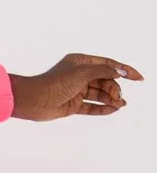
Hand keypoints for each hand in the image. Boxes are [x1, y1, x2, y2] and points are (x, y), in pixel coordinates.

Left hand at [9, 54, 141, 120]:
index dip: (124, 70)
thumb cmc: (54, 83)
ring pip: (99, 94)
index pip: (108, 64)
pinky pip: (91, 106)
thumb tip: (121, 70)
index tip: (139, 78)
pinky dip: (102, 108)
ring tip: (121, 104)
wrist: (33, 100)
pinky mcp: (72, 105)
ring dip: (111, 99)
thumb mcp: (82, 73)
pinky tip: (113, 110)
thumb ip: (104, 71)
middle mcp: (79, 75)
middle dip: (115, 88)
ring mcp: (76, 90)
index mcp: (81, 62)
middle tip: (119, 97)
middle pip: (105, 80)